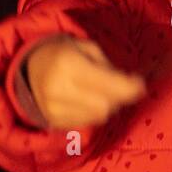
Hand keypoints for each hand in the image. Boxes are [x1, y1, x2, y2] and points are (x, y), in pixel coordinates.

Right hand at [25, 36, 146, 129]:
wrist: (29, 68)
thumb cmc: (65, 54)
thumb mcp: (87, 48)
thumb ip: (109, 67)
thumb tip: (133, 86)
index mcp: (68, 64)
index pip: (108, 85)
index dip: (130, 88)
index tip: (141, 85)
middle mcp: (59, 89)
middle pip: (106, 106)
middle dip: (119, 98)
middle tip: (121, 87)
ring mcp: (53, 109)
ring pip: (98, 117)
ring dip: (107, 106)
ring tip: (100, 92)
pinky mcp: (53, 122)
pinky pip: (87, 123)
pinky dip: (93, 113)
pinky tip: (87, 101)